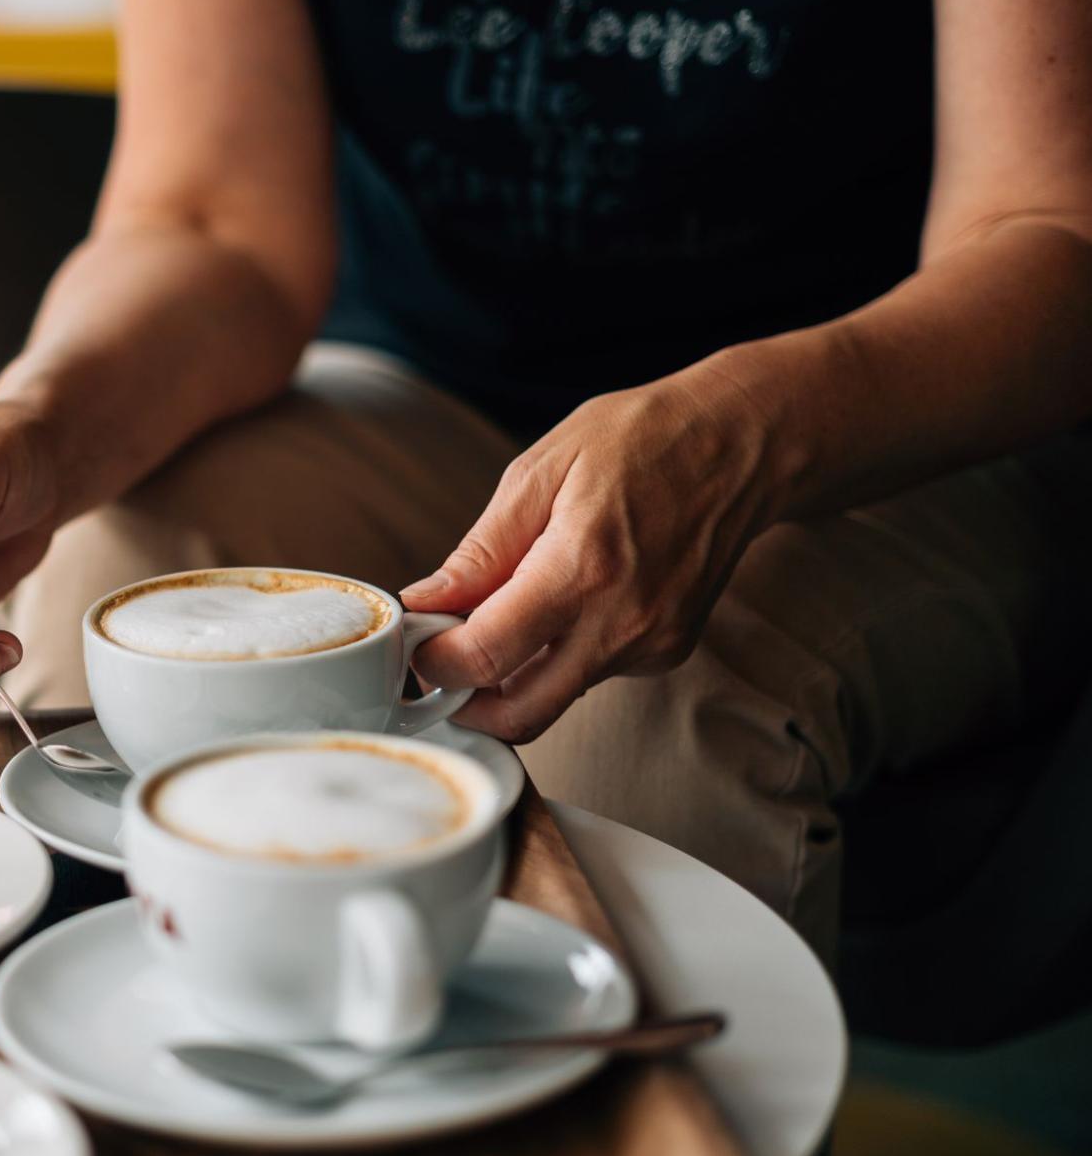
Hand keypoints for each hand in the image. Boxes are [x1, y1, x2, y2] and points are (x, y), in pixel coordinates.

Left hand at [405, 377, 784, 742]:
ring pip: (553, 696)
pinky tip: (567, 600)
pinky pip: (589, 674)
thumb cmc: (641, 440)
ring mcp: (652, 645)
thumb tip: (423, 605)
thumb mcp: (540, 472)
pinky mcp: (668, 652)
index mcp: (581, 570)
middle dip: (465, 701)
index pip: (484, 658)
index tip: (413, 642)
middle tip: (440, 659)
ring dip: (512, 672)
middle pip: (519, 715)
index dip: (433, 662)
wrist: (744, 444)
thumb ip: (479, 552)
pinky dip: (559, 653)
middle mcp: (622, 624)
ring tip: (506, 608)